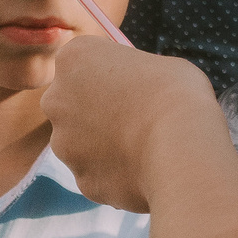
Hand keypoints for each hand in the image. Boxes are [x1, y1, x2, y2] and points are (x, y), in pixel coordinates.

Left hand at [40, 36, 217, 211]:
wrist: (181, 147)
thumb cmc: (177, 94)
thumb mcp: (158, 65)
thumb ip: (135, 76)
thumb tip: (138, 91)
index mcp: (73, 58)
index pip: (83, 62)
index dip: (111, 73)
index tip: (133, 83)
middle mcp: (56, 100)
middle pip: (74, 104)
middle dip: (98, 111)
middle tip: (136, 117)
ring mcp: (64, 144)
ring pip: (83, 144)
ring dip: (105, 145)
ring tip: (146, 148)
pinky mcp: (81, 179)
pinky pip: (99, 175)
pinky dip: (118, 175)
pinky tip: (145, 170)